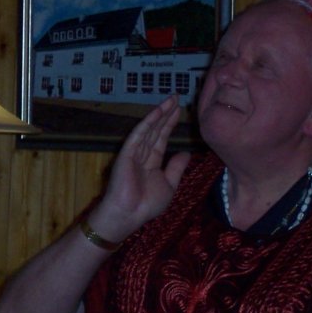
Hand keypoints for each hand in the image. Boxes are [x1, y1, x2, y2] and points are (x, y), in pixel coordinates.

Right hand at [90, 95, 190, 239]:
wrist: (129, 215)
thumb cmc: (146, 205)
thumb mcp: (169, 185)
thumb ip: (176, 168)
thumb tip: (185, 153)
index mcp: (151, 162)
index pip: (162, 138)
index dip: (170, 124)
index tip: (179, 110)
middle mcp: (142, 154)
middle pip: (156, 130)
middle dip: (166, 114)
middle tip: (176, 97)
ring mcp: (133, 152)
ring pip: (149, 129)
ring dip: (159, 114)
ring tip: (171, 100)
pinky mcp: (126, 153)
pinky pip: (138, 135)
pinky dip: (148, 123)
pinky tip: (157, 112)